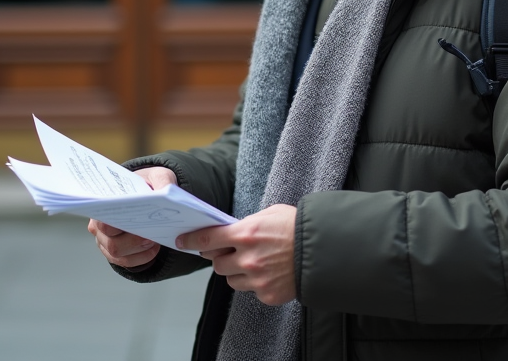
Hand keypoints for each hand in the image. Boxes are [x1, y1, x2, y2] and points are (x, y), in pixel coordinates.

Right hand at [87, 166, 177, 268]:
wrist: (148, 195)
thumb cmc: (147, 185)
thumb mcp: (158, 176)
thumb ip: (162, 181)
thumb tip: (165, 192)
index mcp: (103, 205)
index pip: (102, 220)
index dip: (116, 224)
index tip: (136, 221)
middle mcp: (99, 226)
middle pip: (111, 242)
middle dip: (133, 241)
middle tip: (150, 235)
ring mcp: (106, 241)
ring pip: (117, 254)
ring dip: (138, 250)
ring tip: (154, 240)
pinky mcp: (116, 253)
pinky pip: (126, 262)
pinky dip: (141, 258)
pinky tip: (154, 248)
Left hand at [177, 204, 296, 305]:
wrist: (325, 249)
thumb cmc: (298, 226)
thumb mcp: (270, 214)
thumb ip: (247, 224)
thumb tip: (230, 231)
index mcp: (246, 234)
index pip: (207, 239)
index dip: (192, 240)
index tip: (182, 241)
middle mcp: (248, 258)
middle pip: (217, 264)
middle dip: (221, 257)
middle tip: (231, 251)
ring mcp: (257, 279)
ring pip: (232, 280)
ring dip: (237, 272)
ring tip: (255, 262)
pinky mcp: (267, 294)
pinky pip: (251, 290)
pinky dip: (256, 283)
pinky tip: (271, 272)